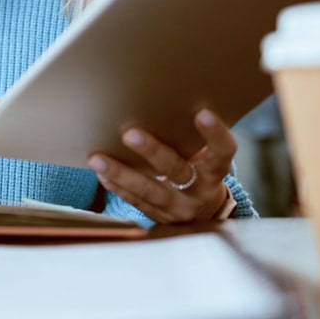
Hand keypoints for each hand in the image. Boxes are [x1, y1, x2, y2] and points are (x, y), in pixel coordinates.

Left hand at [87, 108, 235, 223]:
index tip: (203, 112)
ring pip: (148, 191)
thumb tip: (170, 101)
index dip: (215, 134)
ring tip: (98, 159)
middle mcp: (199, 192)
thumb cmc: (202, 173)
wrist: (205, 216)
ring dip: (121, 173)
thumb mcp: (207, 160)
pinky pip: (135, 201)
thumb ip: (194, 140)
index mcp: (215, 173)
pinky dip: (116, 186)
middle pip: (176, 171)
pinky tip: (101, 172)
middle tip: (130, 134)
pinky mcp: (158, 217)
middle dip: (153, 152)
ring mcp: (177, 208)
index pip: (222, 153)